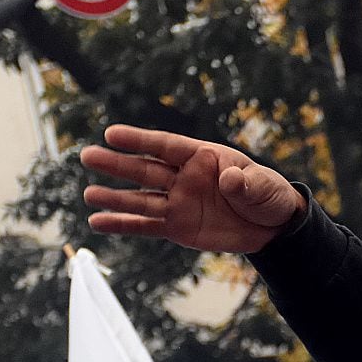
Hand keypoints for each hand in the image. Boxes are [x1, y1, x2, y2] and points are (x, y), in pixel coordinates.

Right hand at [81, 124, 305, 254]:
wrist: (274, 227)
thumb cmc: (269, 196)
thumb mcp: (265, 186)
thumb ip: (246, 182)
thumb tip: (230, 179)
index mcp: (203, 157)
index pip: (166, 146)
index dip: (140, 140)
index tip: (112, 134)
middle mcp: (184, 177)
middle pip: (145, 169)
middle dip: (117, 164)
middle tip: (87, 156)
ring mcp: (178, 202)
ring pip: (141, 198)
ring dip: (115, 198)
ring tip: (89, 195)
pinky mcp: (177, 226)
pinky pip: (146, 225)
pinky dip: (123, 225)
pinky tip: (98, 223)